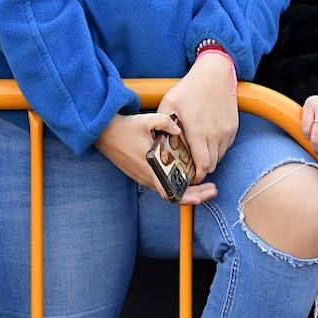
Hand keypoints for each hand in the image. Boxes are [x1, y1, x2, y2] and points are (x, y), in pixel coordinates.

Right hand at [95, 112, 216, 204]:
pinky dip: (177, 184)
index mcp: (149, 168)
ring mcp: (144, 177)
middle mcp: (147, 177)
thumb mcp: (147, 120)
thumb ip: (165, 123)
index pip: (168, 191)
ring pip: (168, 190)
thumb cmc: (126, 127)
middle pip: (173, 195)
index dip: (185, 197)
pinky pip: (162, 183)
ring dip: (187, 190)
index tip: (201, 197)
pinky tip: (188, 177)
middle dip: (195, 195)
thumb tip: (179, 129)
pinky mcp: (142, 174)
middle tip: (213, 190)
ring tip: (206, 185)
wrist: (105, 132)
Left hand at [156, 52, 237, 182]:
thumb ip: (162, 124)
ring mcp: (226, 131)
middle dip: (201, 171)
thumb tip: (157, 143)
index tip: (188, 178)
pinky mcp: (233, 127)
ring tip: (198, 156)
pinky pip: (226, 146)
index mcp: (197, 132)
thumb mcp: (169, 103)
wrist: (216, 74)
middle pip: (212, 165)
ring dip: (210, 160)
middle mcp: (214, 134)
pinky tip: (207, 142)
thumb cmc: (190, 88)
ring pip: (220, 157)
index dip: (196, 177)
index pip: (201, 166)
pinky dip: (217, 150)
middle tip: (191, 170)